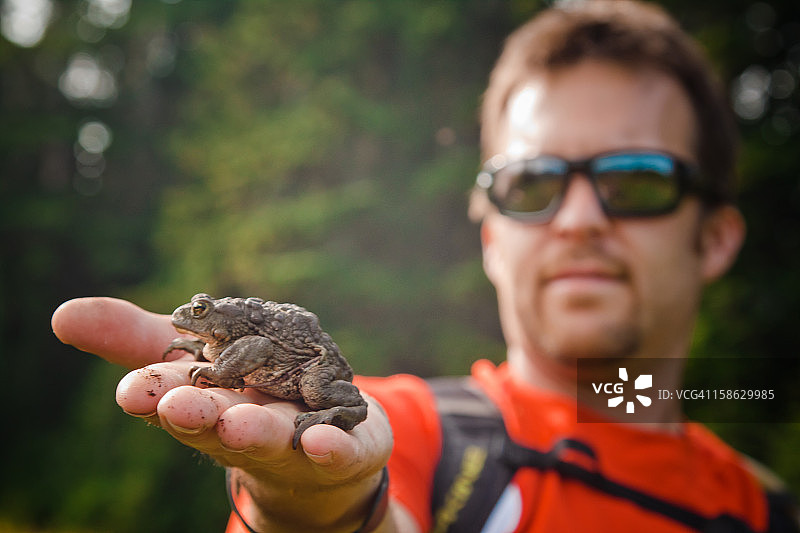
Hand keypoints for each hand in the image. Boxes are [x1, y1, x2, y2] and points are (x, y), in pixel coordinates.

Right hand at [52, 297, 412, 532]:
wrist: (319, 442)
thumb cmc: (246, 393)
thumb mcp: (196, 356)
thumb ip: (136, 338)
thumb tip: (61, 315)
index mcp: (208, 399)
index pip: (176, 394)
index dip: (156, 393)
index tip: (132, 390)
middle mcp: (246, 422)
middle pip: (220, 418)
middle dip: (197, 414)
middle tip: (177, 406)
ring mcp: (296, 439)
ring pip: (273, 435)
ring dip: (254, 431)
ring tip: (239, 424)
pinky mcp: (343, 449)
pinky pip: (339, 449)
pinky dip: (329, 447)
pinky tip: (320, 440)